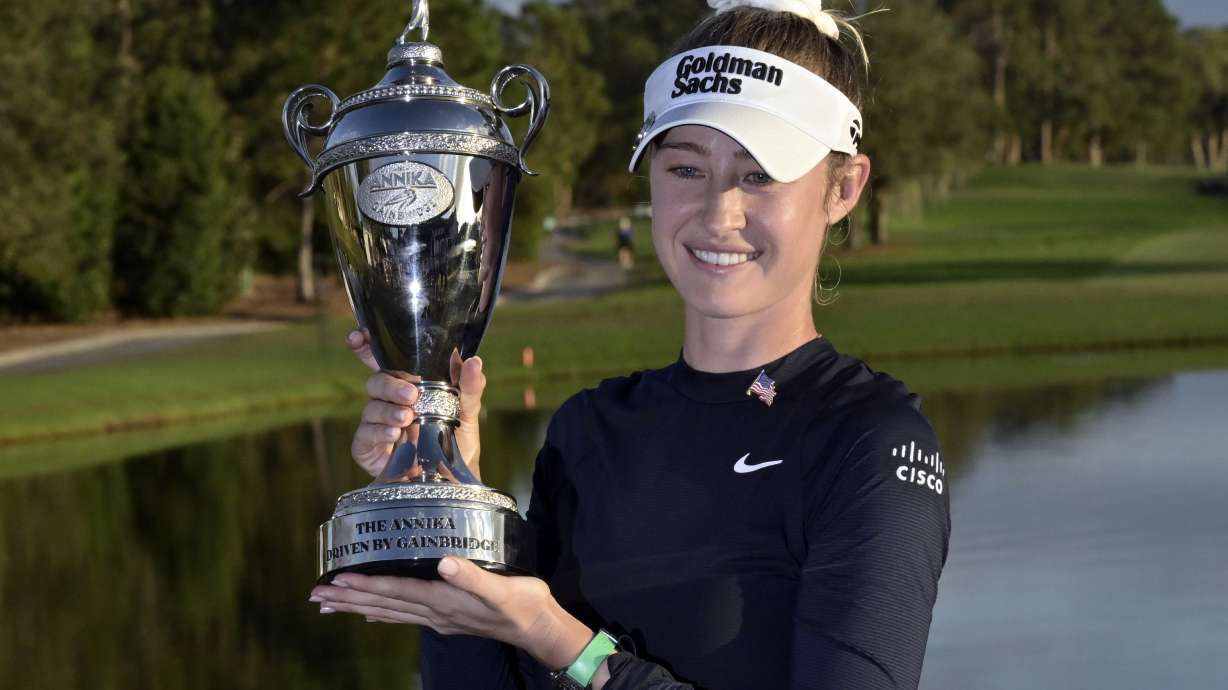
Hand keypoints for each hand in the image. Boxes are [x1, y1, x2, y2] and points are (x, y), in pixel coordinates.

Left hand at [310, 557, 593, 670]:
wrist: (538, 628)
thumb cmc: (522, 604)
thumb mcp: (501, 588)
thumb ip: (471, 576)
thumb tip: (443, 562)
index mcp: (443, 601)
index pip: (395, 592)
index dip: (365, 585)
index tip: (336, 581)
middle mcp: (434, 612)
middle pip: (384, 605)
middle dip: (350, 599)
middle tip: (317, 596)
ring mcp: (439, 618)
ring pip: (390, 612)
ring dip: (359, 607)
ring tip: (332, 605)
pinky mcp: (447, 617)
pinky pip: (405, 615)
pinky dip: (384, 613)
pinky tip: (373, 614)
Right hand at [347, 329, 485, 479]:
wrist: (453, 482)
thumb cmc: (458, 443)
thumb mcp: (468, 413)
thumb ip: (470, 387)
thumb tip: (474, 362)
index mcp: (410, 385)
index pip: (382, 359)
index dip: (366, 345)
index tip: (358, 337)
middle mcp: (390, 401)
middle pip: (377, 381)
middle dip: (390, 385)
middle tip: (411, 395)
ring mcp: (378, 424)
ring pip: (371, 407)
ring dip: (387, 411)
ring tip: (407, 419)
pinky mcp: (368, 447)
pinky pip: (365, 434)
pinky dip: (379, 432)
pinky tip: (394, 436)